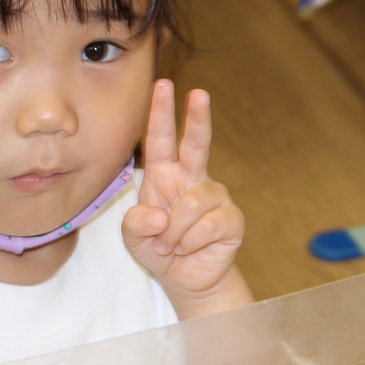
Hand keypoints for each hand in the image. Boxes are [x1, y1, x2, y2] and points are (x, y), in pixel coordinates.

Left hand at [123, 81, 243, 302]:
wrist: (187, 279)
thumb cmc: (159, 250)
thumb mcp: (133, 239)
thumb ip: (135, 223)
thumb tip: (161, 214)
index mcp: (165, 175)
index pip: (160, 139)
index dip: (160, 112)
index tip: (162, 85)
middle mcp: (192, 179)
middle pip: (197, 143)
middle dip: (197, 118)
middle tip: (199, 93)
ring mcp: (215, 197)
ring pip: (191, 204)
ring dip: (174, 232)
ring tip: (171, 246)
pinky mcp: (231, 219)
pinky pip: (207, 226)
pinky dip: (189, 243)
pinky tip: (188, 249)